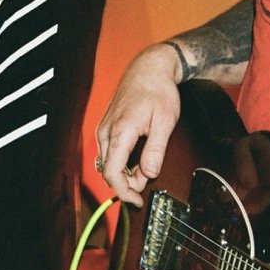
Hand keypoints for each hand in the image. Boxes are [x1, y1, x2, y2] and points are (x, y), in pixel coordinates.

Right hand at [94, 43, 181, 204]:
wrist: (149, 68)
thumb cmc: (159, 91)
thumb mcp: (165, 122)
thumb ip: (156, 151)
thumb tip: (149, 174)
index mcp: (120, 132)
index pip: (113, 174)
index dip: (124, 192)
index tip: (137, 201)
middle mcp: (106, 131)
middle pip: (108, 171)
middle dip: (127, 183)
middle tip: (147, 181)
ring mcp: (104, 127)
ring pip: (107, 162)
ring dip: (124, 172)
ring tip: (145, 168)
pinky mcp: (106, 125)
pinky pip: (108, 151)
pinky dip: (120, 161)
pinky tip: (136, 158)